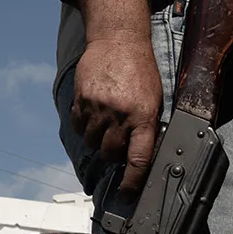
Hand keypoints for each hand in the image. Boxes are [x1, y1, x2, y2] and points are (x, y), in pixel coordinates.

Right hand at [71, 34, 161, 194]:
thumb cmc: (140, 70)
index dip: (132, 181)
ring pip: (92, 143)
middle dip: (113, 155)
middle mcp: (120, 114)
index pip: (138, 158)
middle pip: (110, 154)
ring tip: (106, 124)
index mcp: (144, 116)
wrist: (118, 40)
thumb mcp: (153, 99)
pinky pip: (78, 127)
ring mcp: (98, 107)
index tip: (127, 193)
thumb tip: (139, 156)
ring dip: (98, 140)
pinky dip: (84, 127)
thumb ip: (146, 126)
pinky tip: (93, 115)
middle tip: (118, 143)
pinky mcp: (81, 100)